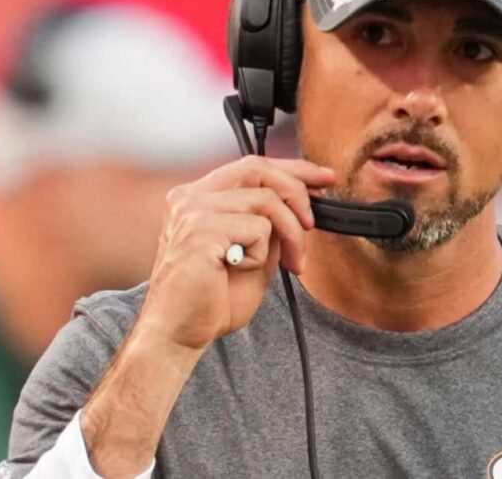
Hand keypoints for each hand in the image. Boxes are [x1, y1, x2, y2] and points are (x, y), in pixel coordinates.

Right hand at [137, 156, 335, 352]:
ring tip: (291, 263)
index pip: (251, 167)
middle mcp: (190, 198)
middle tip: (313, 222)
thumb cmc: (210, 301)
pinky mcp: (200, 230)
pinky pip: (257, 228)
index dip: (292, 169)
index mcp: (198, 199)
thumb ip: (270, 226)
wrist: (178, 334)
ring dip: (290, 234)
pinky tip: (242, 270)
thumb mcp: (253, 253)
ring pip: (266, 201)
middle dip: (298, 190)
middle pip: (259, 169)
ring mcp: (192, 211)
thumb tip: (302, 205)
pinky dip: (262, 253)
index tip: (323, 178)